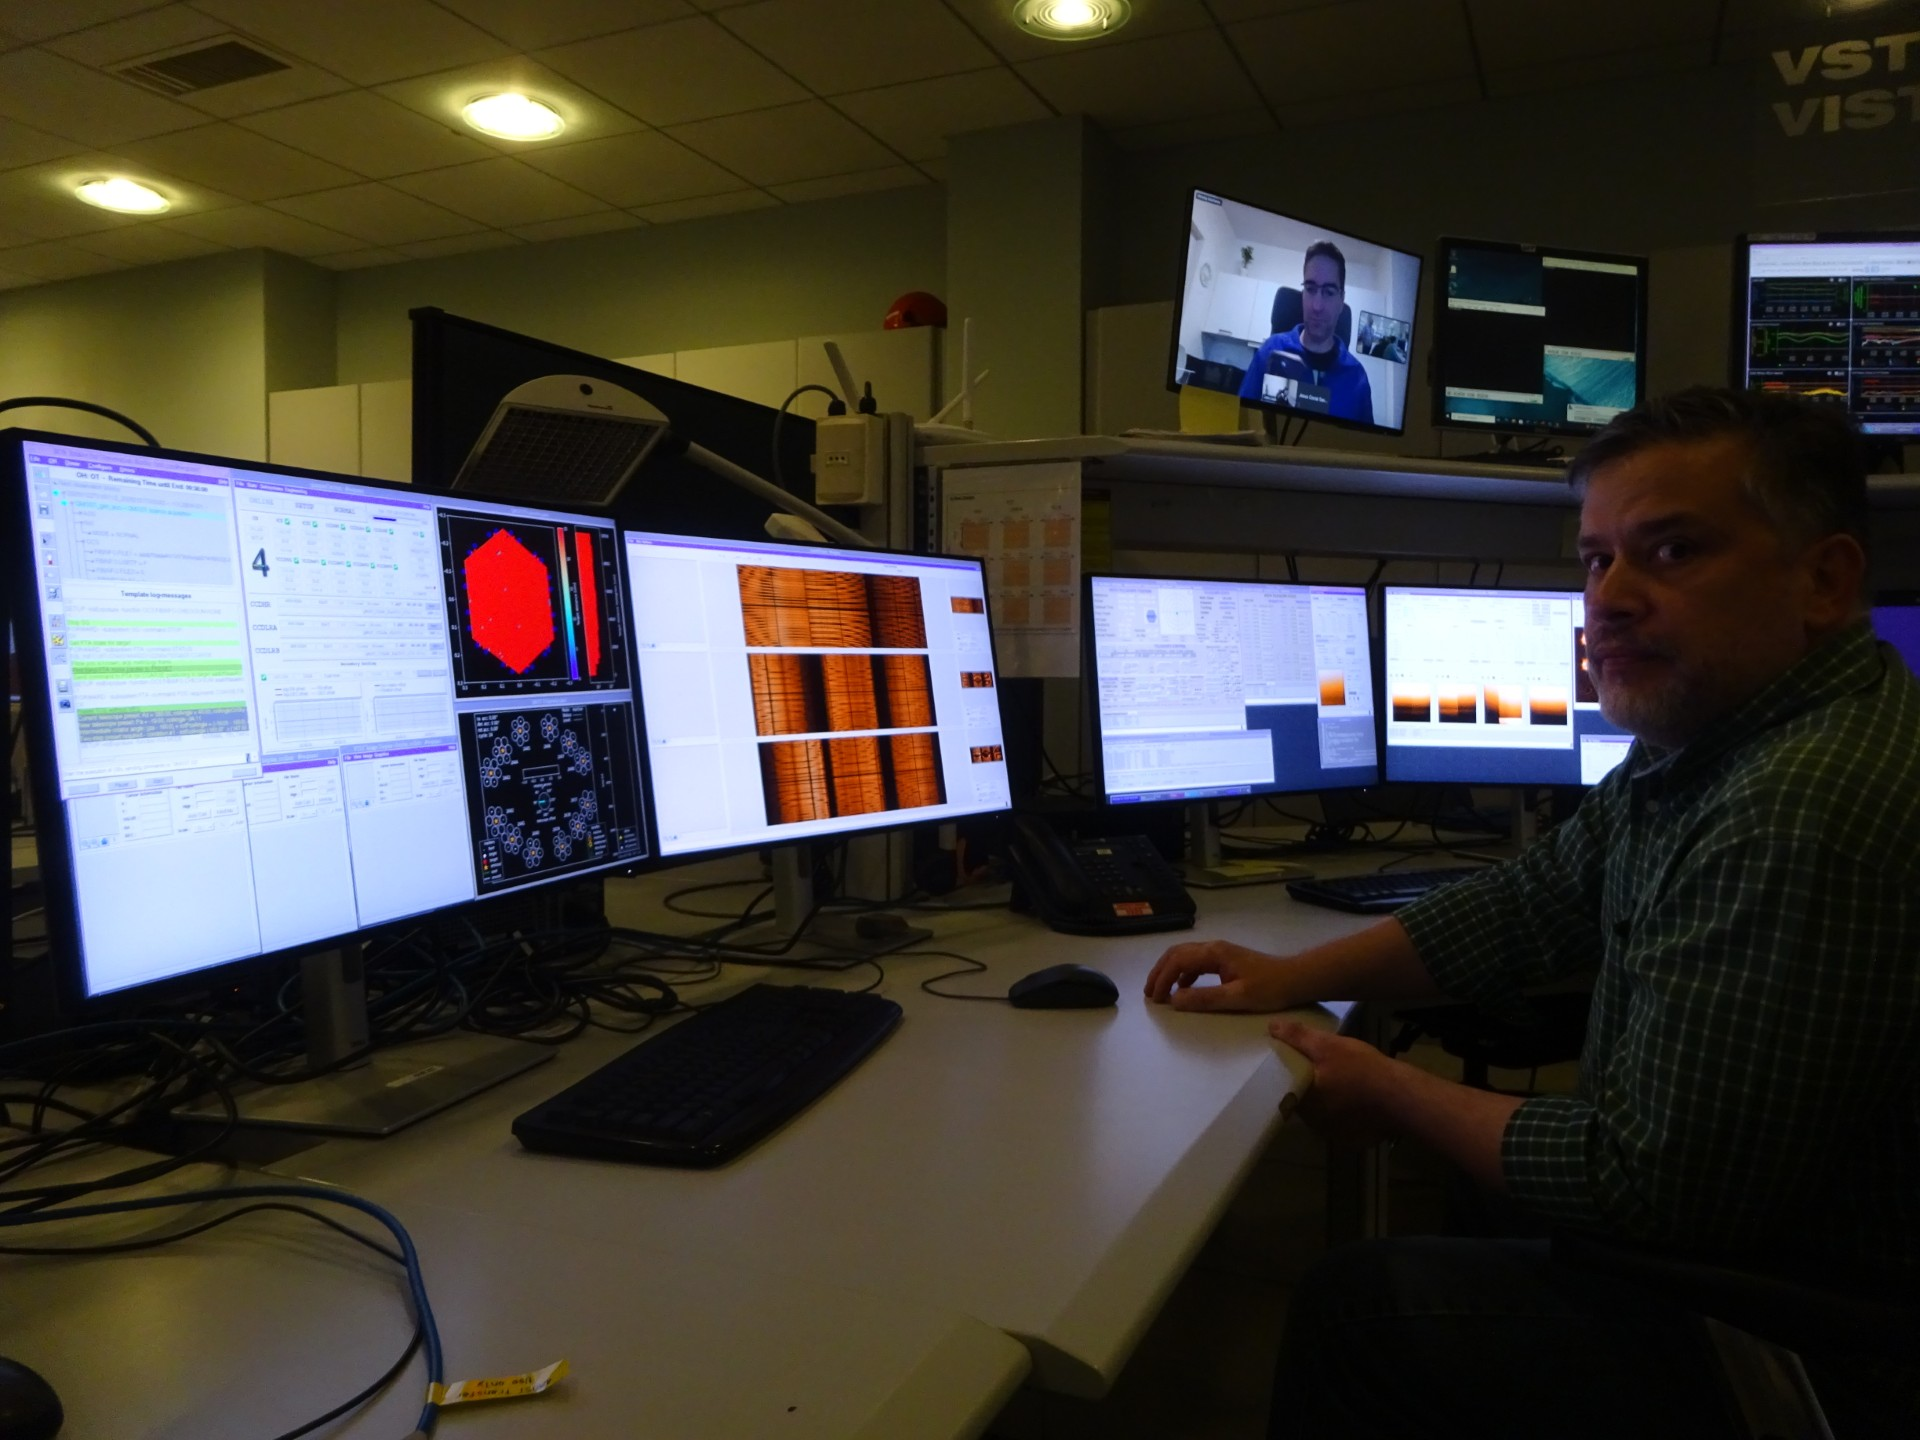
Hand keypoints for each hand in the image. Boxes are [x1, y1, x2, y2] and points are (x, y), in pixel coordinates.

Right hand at [1144, 939, 1293, 1011]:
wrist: (1296, 978)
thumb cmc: (1270, 988)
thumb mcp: (1237, 997)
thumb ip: (1205, 998)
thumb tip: (1174, 1000)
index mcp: (1214, 953)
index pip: (1177, 961)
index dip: (1162, 979)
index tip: (1154, 999)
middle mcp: (1214, 947)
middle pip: (1176, 953)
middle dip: (1159, 972)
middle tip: (1148, 993)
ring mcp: (1220, 952)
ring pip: (1185, 956)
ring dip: (1170, 972)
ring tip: (1160, 992)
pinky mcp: (1226, 960)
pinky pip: (1196, 963)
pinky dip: (1183, 974)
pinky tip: (1184, 989)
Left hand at [1269, 1018, 1404, 1148]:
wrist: (1402, 1097)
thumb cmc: (1362, 1070)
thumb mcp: (1328, 1045)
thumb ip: (1298, 1037)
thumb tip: (1272, 1027)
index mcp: (1305, 1104)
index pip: (1285, 1092)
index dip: (1287, 1078)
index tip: (1291, 1065)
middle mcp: (1316, 1125)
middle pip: (1304, 1103)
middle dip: (1309, 1088)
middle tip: (1319, 1069)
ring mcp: (1335, 1135)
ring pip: (1323, 1114)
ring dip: (1327, 1101)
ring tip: (1337, 1081)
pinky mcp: (1354, 1140)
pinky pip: (1341, 1124)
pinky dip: (1344, 1113)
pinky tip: (1354, 1098)